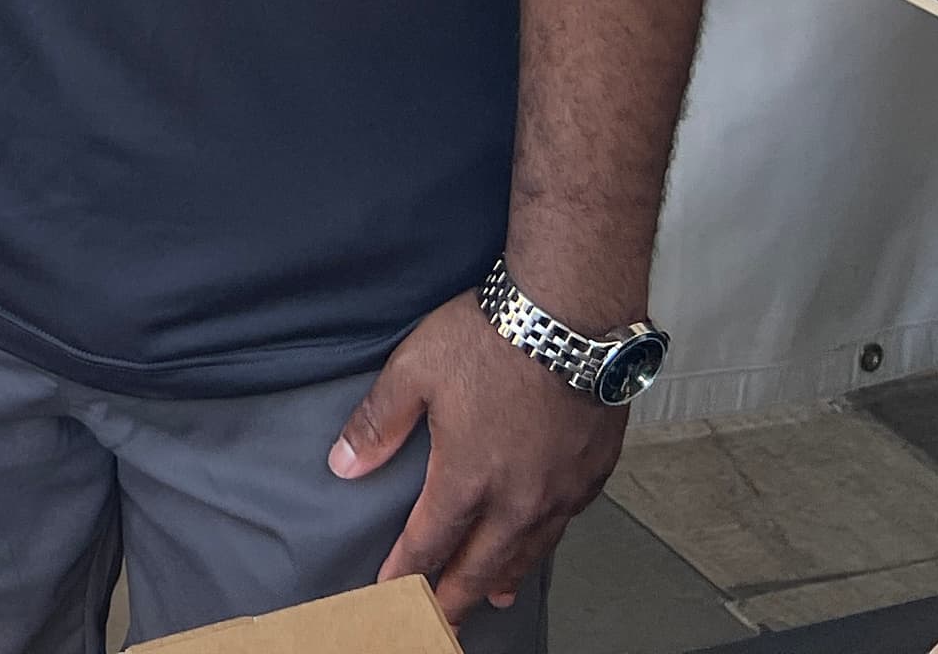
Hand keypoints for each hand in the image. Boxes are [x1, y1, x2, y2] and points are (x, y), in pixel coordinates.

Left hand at [333, 291, 625, 619]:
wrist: (572, 314)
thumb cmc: (492, 336)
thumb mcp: (414, 370)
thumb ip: (378, 423)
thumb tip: (343, 465)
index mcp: (468, 479)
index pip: (430, 544)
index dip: (406, 573)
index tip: (389, 593)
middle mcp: (518, 499)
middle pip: (483, 566)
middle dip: (457, 598)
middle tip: (441, 623)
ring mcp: (562, 490)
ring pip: (529, 552)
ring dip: (506, 577)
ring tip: (494, 596)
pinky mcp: (594, 472)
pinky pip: (566, 523)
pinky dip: (546, 541)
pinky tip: (541, 540)